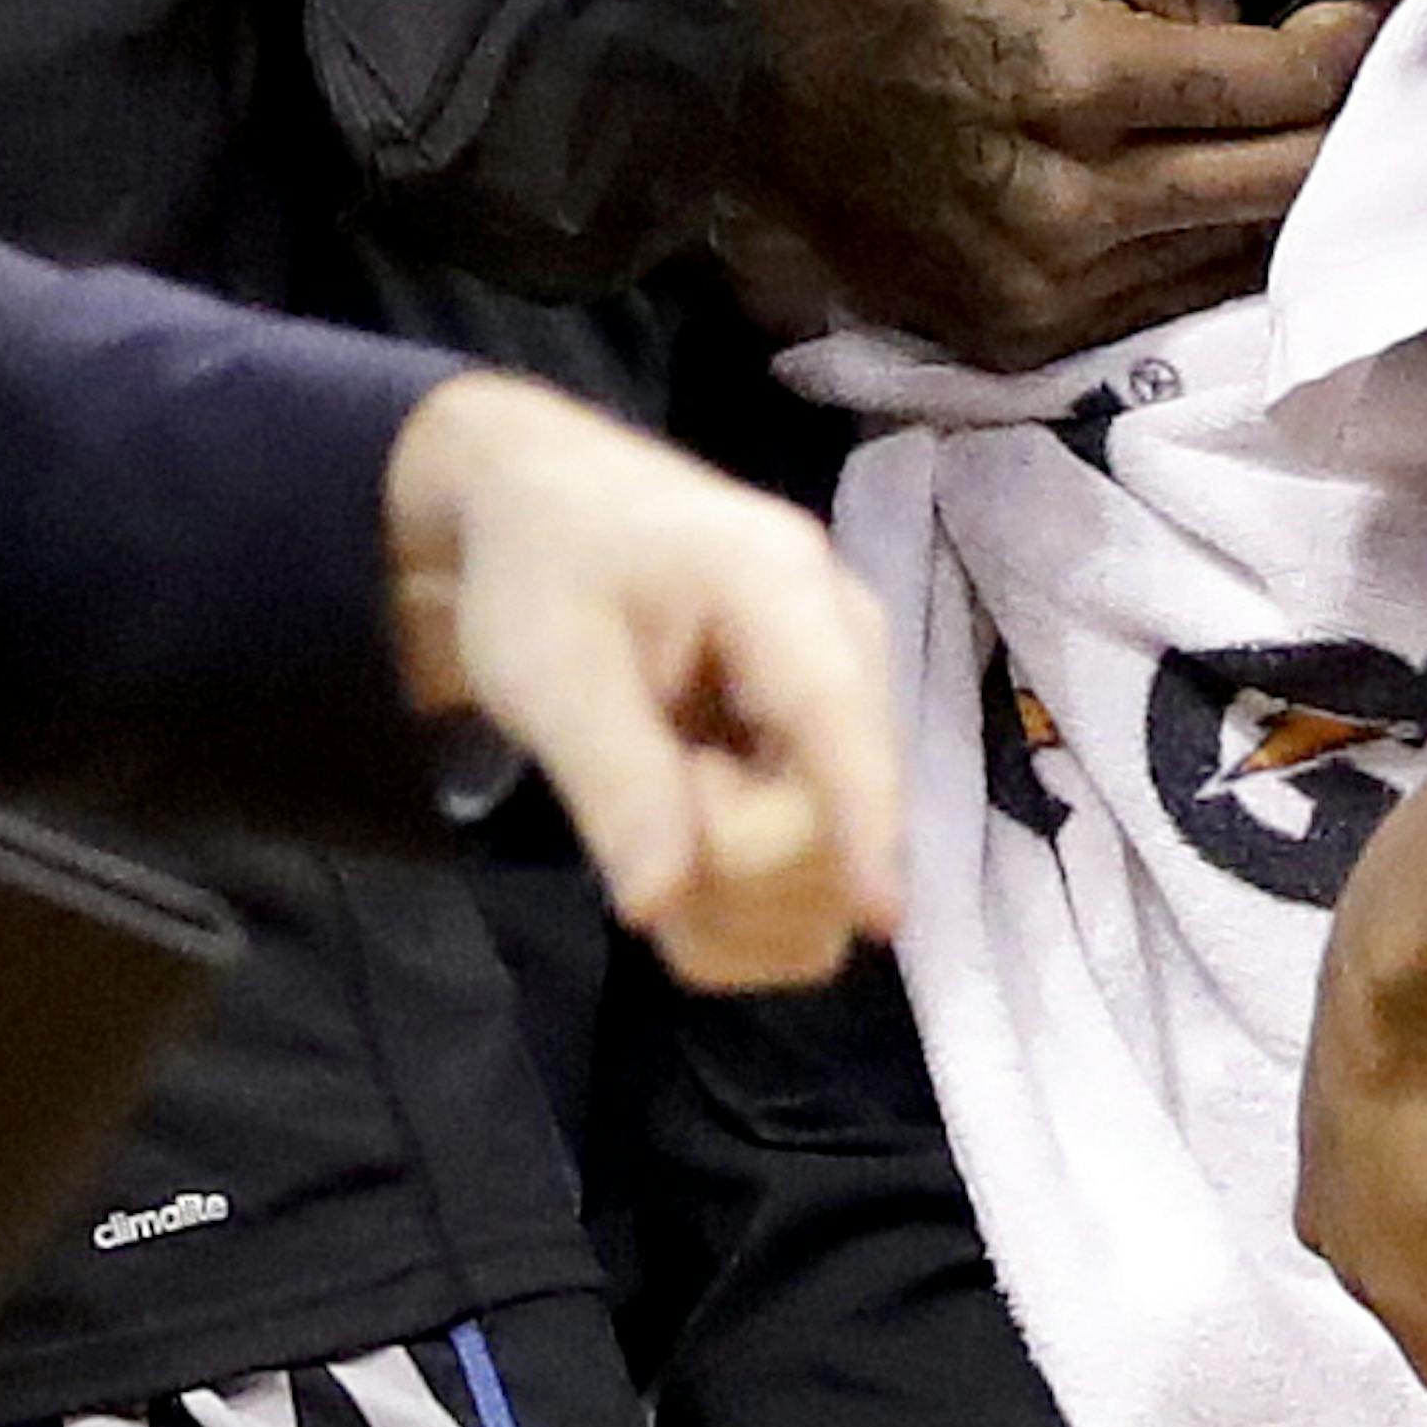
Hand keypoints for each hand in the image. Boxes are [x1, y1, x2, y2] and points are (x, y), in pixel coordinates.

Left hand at [381, 369, 900, 989]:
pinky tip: (682, 837)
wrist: (546, 508)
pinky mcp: (827, 726)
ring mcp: (844, 679)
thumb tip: (663, 905)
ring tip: (654, 812)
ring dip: (741, 877)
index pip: (837, 713)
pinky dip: (749, 876)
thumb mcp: (548, 672)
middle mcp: (842, 628)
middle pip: (836, 798)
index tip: (882, 918)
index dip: (863, 820)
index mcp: (778, 582)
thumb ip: (614, 782)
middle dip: (742, 858)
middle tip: (639, 820)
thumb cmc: (545, 571)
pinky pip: (815, 839)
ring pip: (830, 834)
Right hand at [730, 0, 1385, 368]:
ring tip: (1302, 136)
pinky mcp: (1021, 336)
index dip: (1349, 47)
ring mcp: (1048, 285)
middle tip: (1369, 80)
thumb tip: (1231, 6)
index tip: (1377, 13)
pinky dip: (1211, 253)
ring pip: (1236, 255)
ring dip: (1285, 198)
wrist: (744, 85)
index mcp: (1077, 77)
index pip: (1277, 85)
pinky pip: (1169, 305)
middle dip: (1343, 128)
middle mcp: (1075, 201)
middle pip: (1282, 185)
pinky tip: (1216, 198)